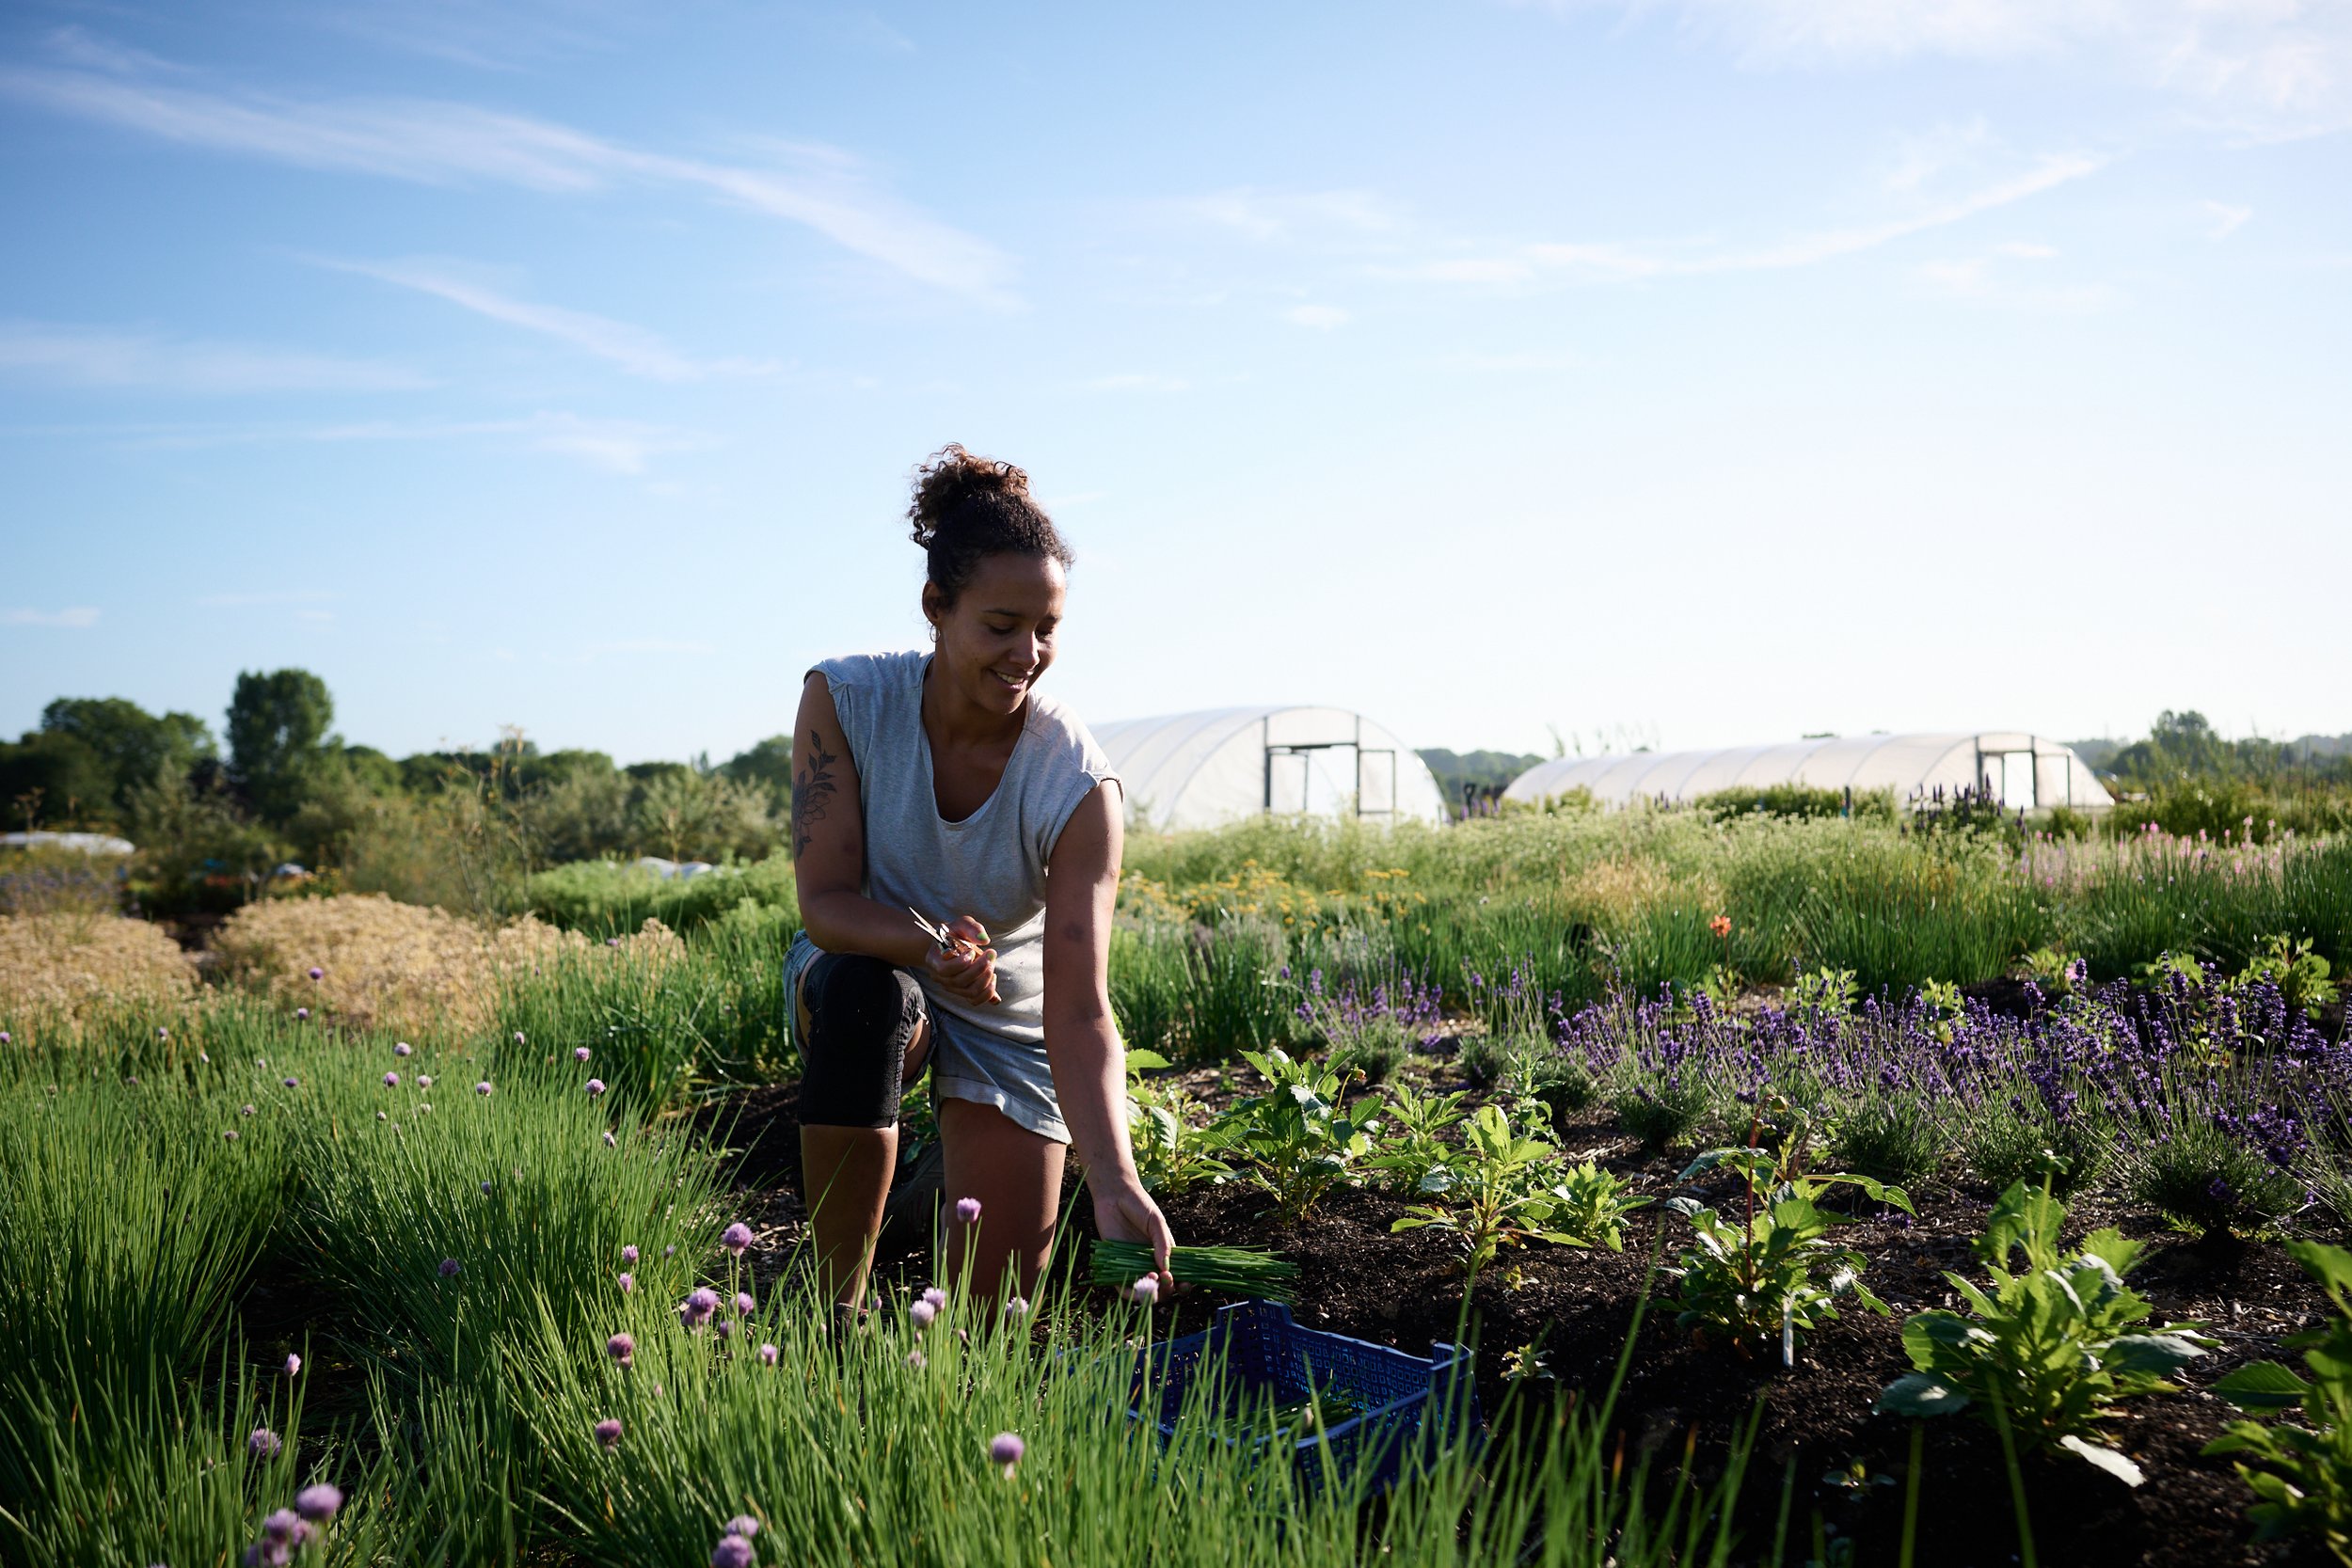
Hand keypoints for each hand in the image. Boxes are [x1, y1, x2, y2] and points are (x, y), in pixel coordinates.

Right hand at [922, 915, 998, 1006]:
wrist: (949, 945)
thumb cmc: (954, 934)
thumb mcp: (961, 924)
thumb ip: (971, 927)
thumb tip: (984, 939)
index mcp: (934, 961)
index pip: (945, 969)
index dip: (962, 962)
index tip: (972, 950)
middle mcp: (940, 978)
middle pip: (960, 982)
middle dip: (980, 968)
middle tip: (990, 954)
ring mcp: (952, 987)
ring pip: (970, 992)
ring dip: (986, 979)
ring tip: (992, 965)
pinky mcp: (963, 992)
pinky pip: (975, 1001)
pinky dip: (987, 993)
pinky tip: (994, 979)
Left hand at [1091, 1171, 1174, 1294]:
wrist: (1114, 1195)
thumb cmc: (1139, 1205)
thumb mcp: (1156, 1222)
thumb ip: (1163, 1243)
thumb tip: (1167, 1267)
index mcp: (1165, 1253)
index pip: (1178, 1275)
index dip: (1183, 1285)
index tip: (1185, 1285)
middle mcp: (1151, 1263)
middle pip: (1163, 1288)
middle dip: (1168, 1289)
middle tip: (1166, 1277)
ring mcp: (1134, 1266)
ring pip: (1145, 1291)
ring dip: (1151, 1293)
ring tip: (1152, 1277)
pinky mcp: (1116, 1266)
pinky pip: (1124, 1288)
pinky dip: (1131, 1293)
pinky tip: (1136, 1285)